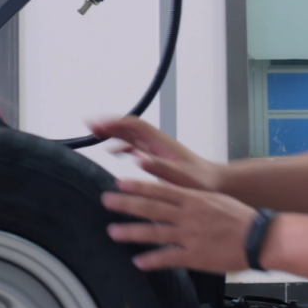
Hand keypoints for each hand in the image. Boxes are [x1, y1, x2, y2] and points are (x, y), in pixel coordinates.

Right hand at [90, 116, 222, 191]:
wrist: (218, 185)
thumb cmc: (202, 183)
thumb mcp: (181, 178)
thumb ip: (159, 168)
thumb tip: (137, 158)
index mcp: (161, 143)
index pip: (133, 125)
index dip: (113, 122)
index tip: (95, 124)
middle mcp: (158, 142)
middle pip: (129, 127)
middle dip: (109, 124)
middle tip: (89, 126)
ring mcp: (158, 149)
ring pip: (131, 135)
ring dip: (114, 132)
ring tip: (95, 134)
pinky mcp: (159, 158)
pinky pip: (136, 146)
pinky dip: (122, 144)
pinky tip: (114, 151)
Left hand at [104, 179, 255, 272]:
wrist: (259, 237)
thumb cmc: (240, 218)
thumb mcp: (214, 199)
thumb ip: (192, 197)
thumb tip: (174, 192)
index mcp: (193, 199)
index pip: (160, 189)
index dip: (138, 185)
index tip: (119, 183)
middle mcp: (188, 215)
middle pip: (151, 207)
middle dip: (126, 204)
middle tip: (106, 201)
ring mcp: (190, 235)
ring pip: (155, 232)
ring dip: (131, 231)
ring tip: (113, 231)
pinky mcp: (195, 255)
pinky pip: (169, 258)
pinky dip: (152, 260)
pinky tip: (138, 262)